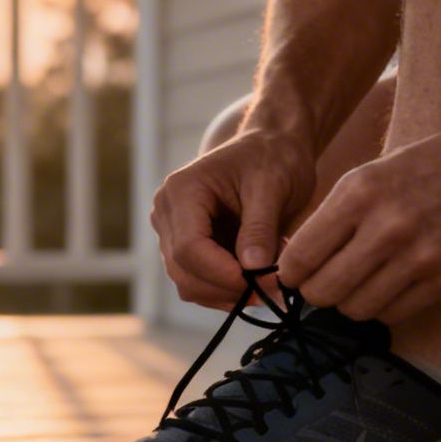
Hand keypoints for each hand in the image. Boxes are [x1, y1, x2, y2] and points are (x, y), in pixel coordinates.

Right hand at [151, 129, 315, 306]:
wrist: (270, 148)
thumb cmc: (271, 158)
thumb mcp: (272, 186)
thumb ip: (260, 228)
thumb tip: (253, 268)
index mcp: (182, 191)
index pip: (189, 247)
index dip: (223, 273)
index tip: (263, 283)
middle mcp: (167, 212)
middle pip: (184, 270)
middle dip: (228, 288)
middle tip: (273, 288)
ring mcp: (173, 231)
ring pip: (189, 283)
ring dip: (228, 293)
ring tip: (268, 279)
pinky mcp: (186, 246)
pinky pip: (199, 283)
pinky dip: (227, 290)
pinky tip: (257, 278)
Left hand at [279, 118, 440, 324]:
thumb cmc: (436, 165)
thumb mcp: (376, 173)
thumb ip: (338, 214)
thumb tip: (299, 261)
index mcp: (360, 191)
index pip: (300, 256)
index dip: (290, 273)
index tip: (296, 274)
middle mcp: (387, 226)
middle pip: (324, 291)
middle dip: (317, 293)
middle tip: (326, 285)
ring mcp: (421, 257)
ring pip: (357, 309)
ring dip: (352, 302)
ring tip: (362, 284)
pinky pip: (395, 313)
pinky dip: (385, 307)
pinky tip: (392, 286)